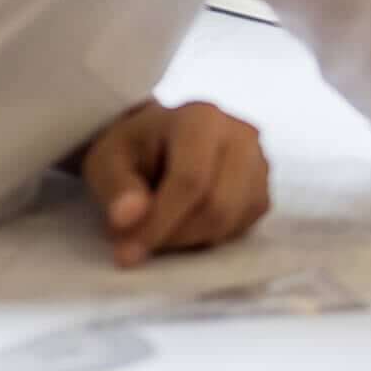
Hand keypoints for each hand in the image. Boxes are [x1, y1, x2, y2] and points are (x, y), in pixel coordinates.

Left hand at [77, 100, 270, 267]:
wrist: (160, 142)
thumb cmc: (133, 150)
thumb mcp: (107, 162)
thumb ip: (116, 189)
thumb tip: (127, 220)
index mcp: (201, 118)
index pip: (191, 179)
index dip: (160, 222)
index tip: (127, 253)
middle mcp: (241, 134)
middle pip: (217, 205)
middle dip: (174, 235)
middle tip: (139, 242)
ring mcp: (259, 162)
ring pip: (232, 220)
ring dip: (190, 239)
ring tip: (161, 228)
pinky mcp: (264, 189)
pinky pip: (242, 226)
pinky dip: (210, 236)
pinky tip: (186, 223)